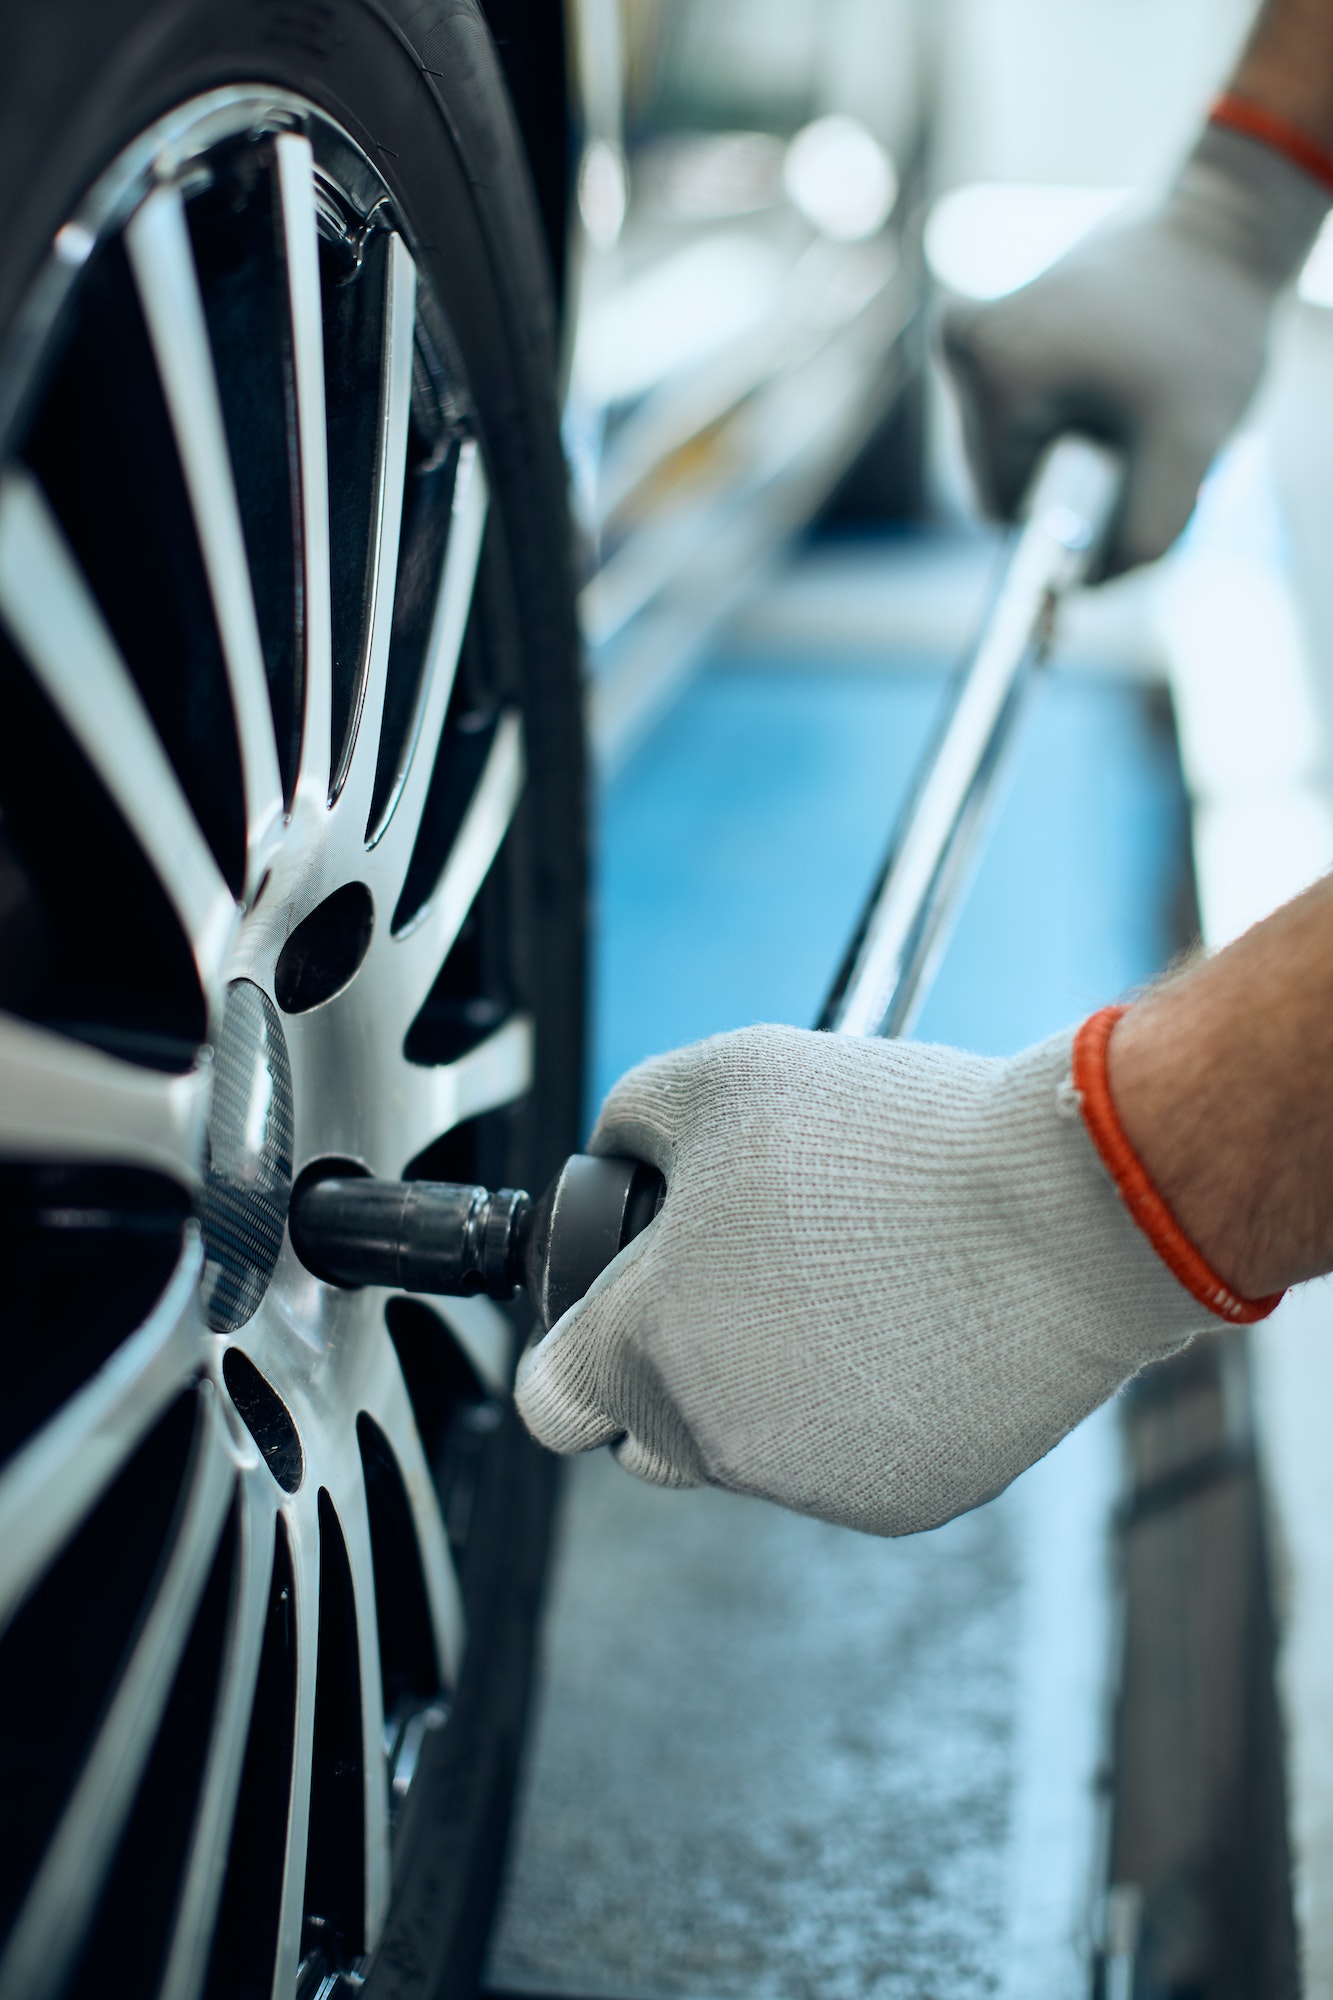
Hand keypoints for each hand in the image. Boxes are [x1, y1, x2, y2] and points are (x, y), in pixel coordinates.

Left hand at [515, 1024, 1203, 1535]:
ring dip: (773, 1385)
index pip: (551, 1402)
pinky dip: (865, 1410)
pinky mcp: (906, 1500)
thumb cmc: (890, 1142)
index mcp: (645, 1348)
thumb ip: (630, 1120)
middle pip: (649, 1433)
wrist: (1066, 1210)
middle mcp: (714, 1440)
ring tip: (851, 1280)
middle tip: (746, 1278)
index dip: (575, 1349)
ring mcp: (813, 1484)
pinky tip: (913, 1325)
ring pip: (752, 1448)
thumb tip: (619, 1153)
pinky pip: (850, 1461)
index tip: (622, 1308)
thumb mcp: (720, 1077)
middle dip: (672, 1369)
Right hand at [940, 125, 1326, 576]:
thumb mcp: (1191, 449)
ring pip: (1008, 444)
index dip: (1062, 522)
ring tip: (1126, 393)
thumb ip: (1143, 539)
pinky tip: (1108, 375)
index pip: (1005, 509)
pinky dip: (1059, 409)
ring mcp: (969, 327)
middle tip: (1134, 428)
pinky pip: (1010, 406)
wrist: (1222, 228)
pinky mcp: (983, 319)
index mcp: (997, 376)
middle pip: (1003, 476)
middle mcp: (963, 346)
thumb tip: (1085, 597)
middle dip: (1069, 473)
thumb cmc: (1209, 329)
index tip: (1113, 494)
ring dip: (1066, 440)